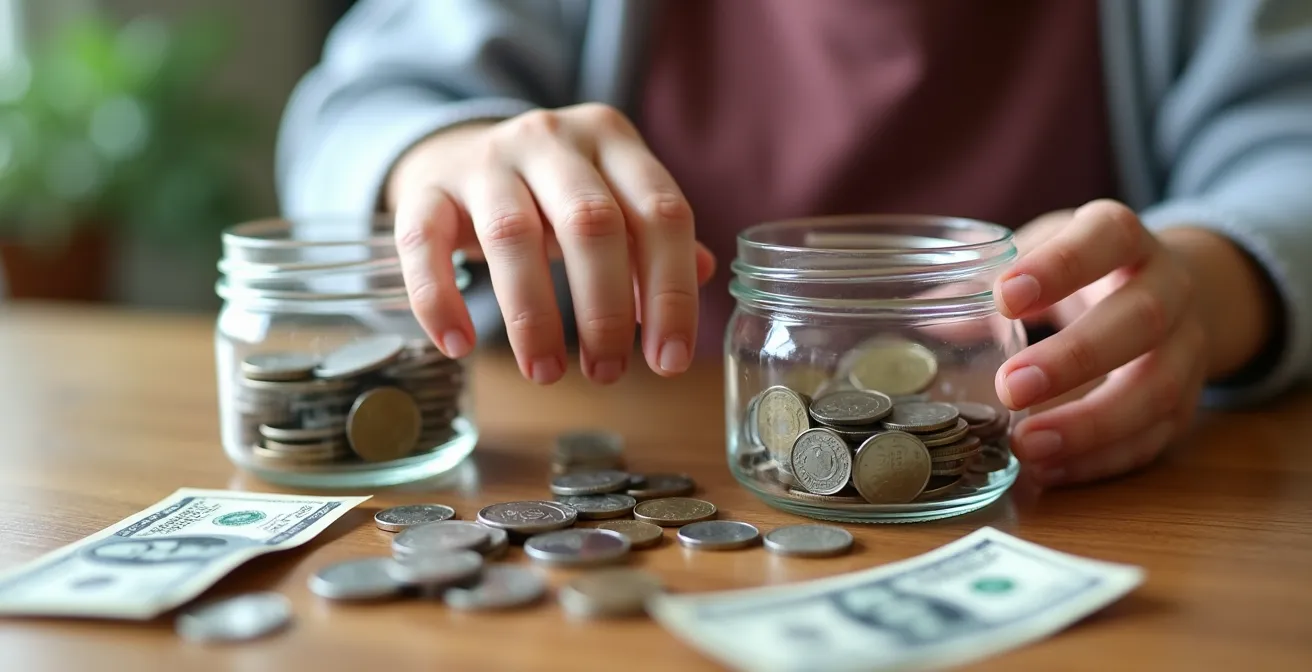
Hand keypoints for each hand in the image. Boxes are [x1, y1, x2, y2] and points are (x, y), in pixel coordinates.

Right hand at [385, 104, 715, 384]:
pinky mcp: (426, 188)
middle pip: (591, 223)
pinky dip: (438, 298)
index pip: (660, 213)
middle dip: (605, 309)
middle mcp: (551, 139)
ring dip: (533, 315)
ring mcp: (485, 159)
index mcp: (612, 139)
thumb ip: (652, 238)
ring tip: (546, 373)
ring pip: (511, 233)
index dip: (671, 292)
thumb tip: (701, 275)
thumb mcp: (610, 200)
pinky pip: (424, 242)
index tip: (669, 360)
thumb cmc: (551, 195)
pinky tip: (458, 347)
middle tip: (607, 372)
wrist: (458, 153)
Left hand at [993, 200, 1207, 486]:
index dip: (1062, 265)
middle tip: (1010, 387)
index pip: (1108, 237)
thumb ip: (987, 280)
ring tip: (1026, 445)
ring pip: (1157, 389)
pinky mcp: (1186, 405)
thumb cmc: (1087, 270)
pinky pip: (1154, 439)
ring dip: (1090, 424)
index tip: (1005, 295)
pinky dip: (1101, 459)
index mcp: (1125, 238)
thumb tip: (924, 317)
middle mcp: (1169, 288)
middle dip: (1075, 358)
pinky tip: (1051, 470)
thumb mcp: (1041, 254)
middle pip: (1140, 319)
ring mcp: (1187, 349)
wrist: (1172, 291)